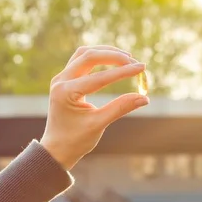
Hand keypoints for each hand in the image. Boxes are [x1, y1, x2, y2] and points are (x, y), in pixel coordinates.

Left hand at [39, 45, 148, 169]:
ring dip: (106, 53)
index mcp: (65, 93)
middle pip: (89, 56)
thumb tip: (144, 97)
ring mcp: (61, 79)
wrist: (56, 148)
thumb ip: (120, 108)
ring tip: (127, 59)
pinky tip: (114, 62)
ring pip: (84, 54)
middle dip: (114, 57)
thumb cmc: (75, 140)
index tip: (142, 68)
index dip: (122, 72)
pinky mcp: (65, 80)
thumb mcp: (98, 124)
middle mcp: (60, 81)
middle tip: (135, 63)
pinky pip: (81, 60)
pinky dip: (98, 58)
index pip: (98, 77)